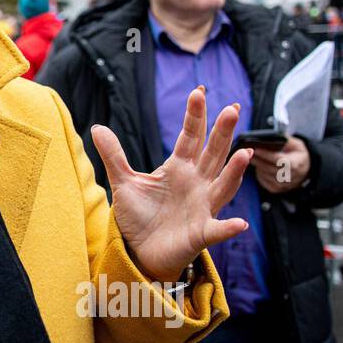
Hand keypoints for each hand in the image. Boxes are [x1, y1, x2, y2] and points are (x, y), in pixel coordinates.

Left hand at [90, 87, 253, 282]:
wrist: (141, 251)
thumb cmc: (140, 217)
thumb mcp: (124, 183)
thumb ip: (114, 155)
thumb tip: (97, 127)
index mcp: (179, 168)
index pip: (190, 137)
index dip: (195, 116)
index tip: (199, 91)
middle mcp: (197, 184)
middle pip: (212, 153)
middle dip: (222, 132)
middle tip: (233, 107)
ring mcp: (202, 208)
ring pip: (223, 186)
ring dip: (235, 171)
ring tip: (246, 153)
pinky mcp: (200, 233)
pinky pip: (217, 230)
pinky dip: (228, 228)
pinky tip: (239, 224)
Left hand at [251, 136, 310, 193]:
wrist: (304, 170)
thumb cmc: (297, 154)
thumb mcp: (296, 144)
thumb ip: (285, 140)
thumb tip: (272, 135)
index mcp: (295, 164)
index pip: (279, 160)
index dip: (266, 155)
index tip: (255, 148)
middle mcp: (289, 177)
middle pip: (268, 168)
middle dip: (257, 159)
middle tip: (245, 151)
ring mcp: (282, 185)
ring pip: (264, 174)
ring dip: (255, 165)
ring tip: (247, 156)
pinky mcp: (275, 189)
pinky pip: (262, 180)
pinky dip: (258, 172)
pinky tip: (255, 164)